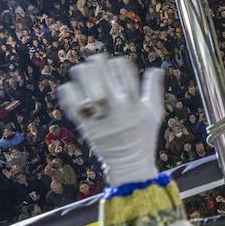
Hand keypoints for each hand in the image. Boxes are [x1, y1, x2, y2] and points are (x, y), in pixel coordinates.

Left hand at [56, 54, 163, 184]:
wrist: (129, 165)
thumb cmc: (144, 136)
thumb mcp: (155, 113)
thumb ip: (154, 89)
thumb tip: (156, 68)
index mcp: (134, 102)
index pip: (122, 69)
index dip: (118, 63)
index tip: (117, 66)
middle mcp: (116, 107)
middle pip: (101, 72)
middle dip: (97, 61)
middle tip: (95, 60)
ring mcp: (99, 117)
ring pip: (84, 85)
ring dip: (82, 73)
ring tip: (82, 70)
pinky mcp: (85, 126)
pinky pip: (70, 104)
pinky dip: (68, 92)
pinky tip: (71, 86)